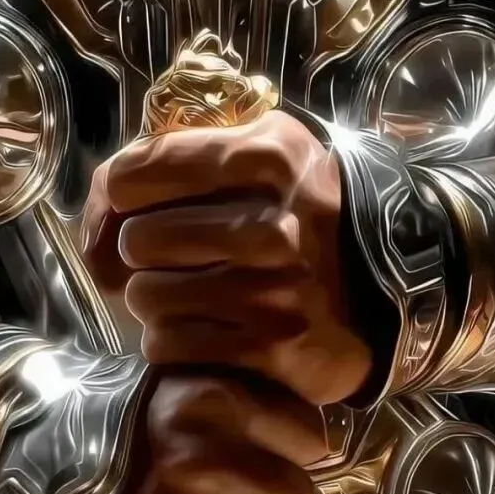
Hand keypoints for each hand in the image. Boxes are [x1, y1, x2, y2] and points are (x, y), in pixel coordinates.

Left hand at [83, 110, 371, 406]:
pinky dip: (172, 339)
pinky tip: (203, 325)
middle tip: (167, 256)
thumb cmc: (305, 210)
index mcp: (265, 156)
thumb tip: (104, 190)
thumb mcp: (269, 149)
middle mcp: (269, 222)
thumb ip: (190, 148)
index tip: (120, 208)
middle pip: (135, 239)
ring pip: (145, 295)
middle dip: (139, 251)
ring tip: (188, 290)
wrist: (390, 282)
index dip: (114, 193)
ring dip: (154, 298)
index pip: (134, 171)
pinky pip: (168, 343)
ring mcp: (270, 288)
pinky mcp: (269, 345)